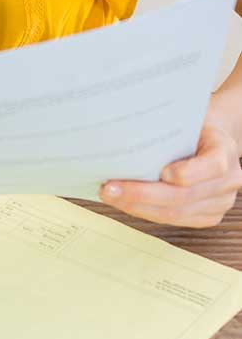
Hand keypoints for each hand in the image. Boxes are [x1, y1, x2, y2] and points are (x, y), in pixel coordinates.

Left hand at [99, 102, 241, 226]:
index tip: (161, 172)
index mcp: (225, 150)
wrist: (212, 138)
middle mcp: (228, 180)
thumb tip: (123, 134)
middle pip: (185, 196)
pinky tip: (126, 203)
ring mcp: (220, 202)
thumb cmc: (195, 126)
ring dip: (138, 207)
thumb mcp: (186, 118)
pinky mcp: (207, 216)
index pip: (213, 165)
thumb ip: (167, 129)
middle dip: (143, 195)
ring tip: (112, 196)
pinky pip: (175, 220)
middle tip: (111, 188)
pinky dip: (146, 212)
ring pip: (176, 213)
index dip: (187, 172)